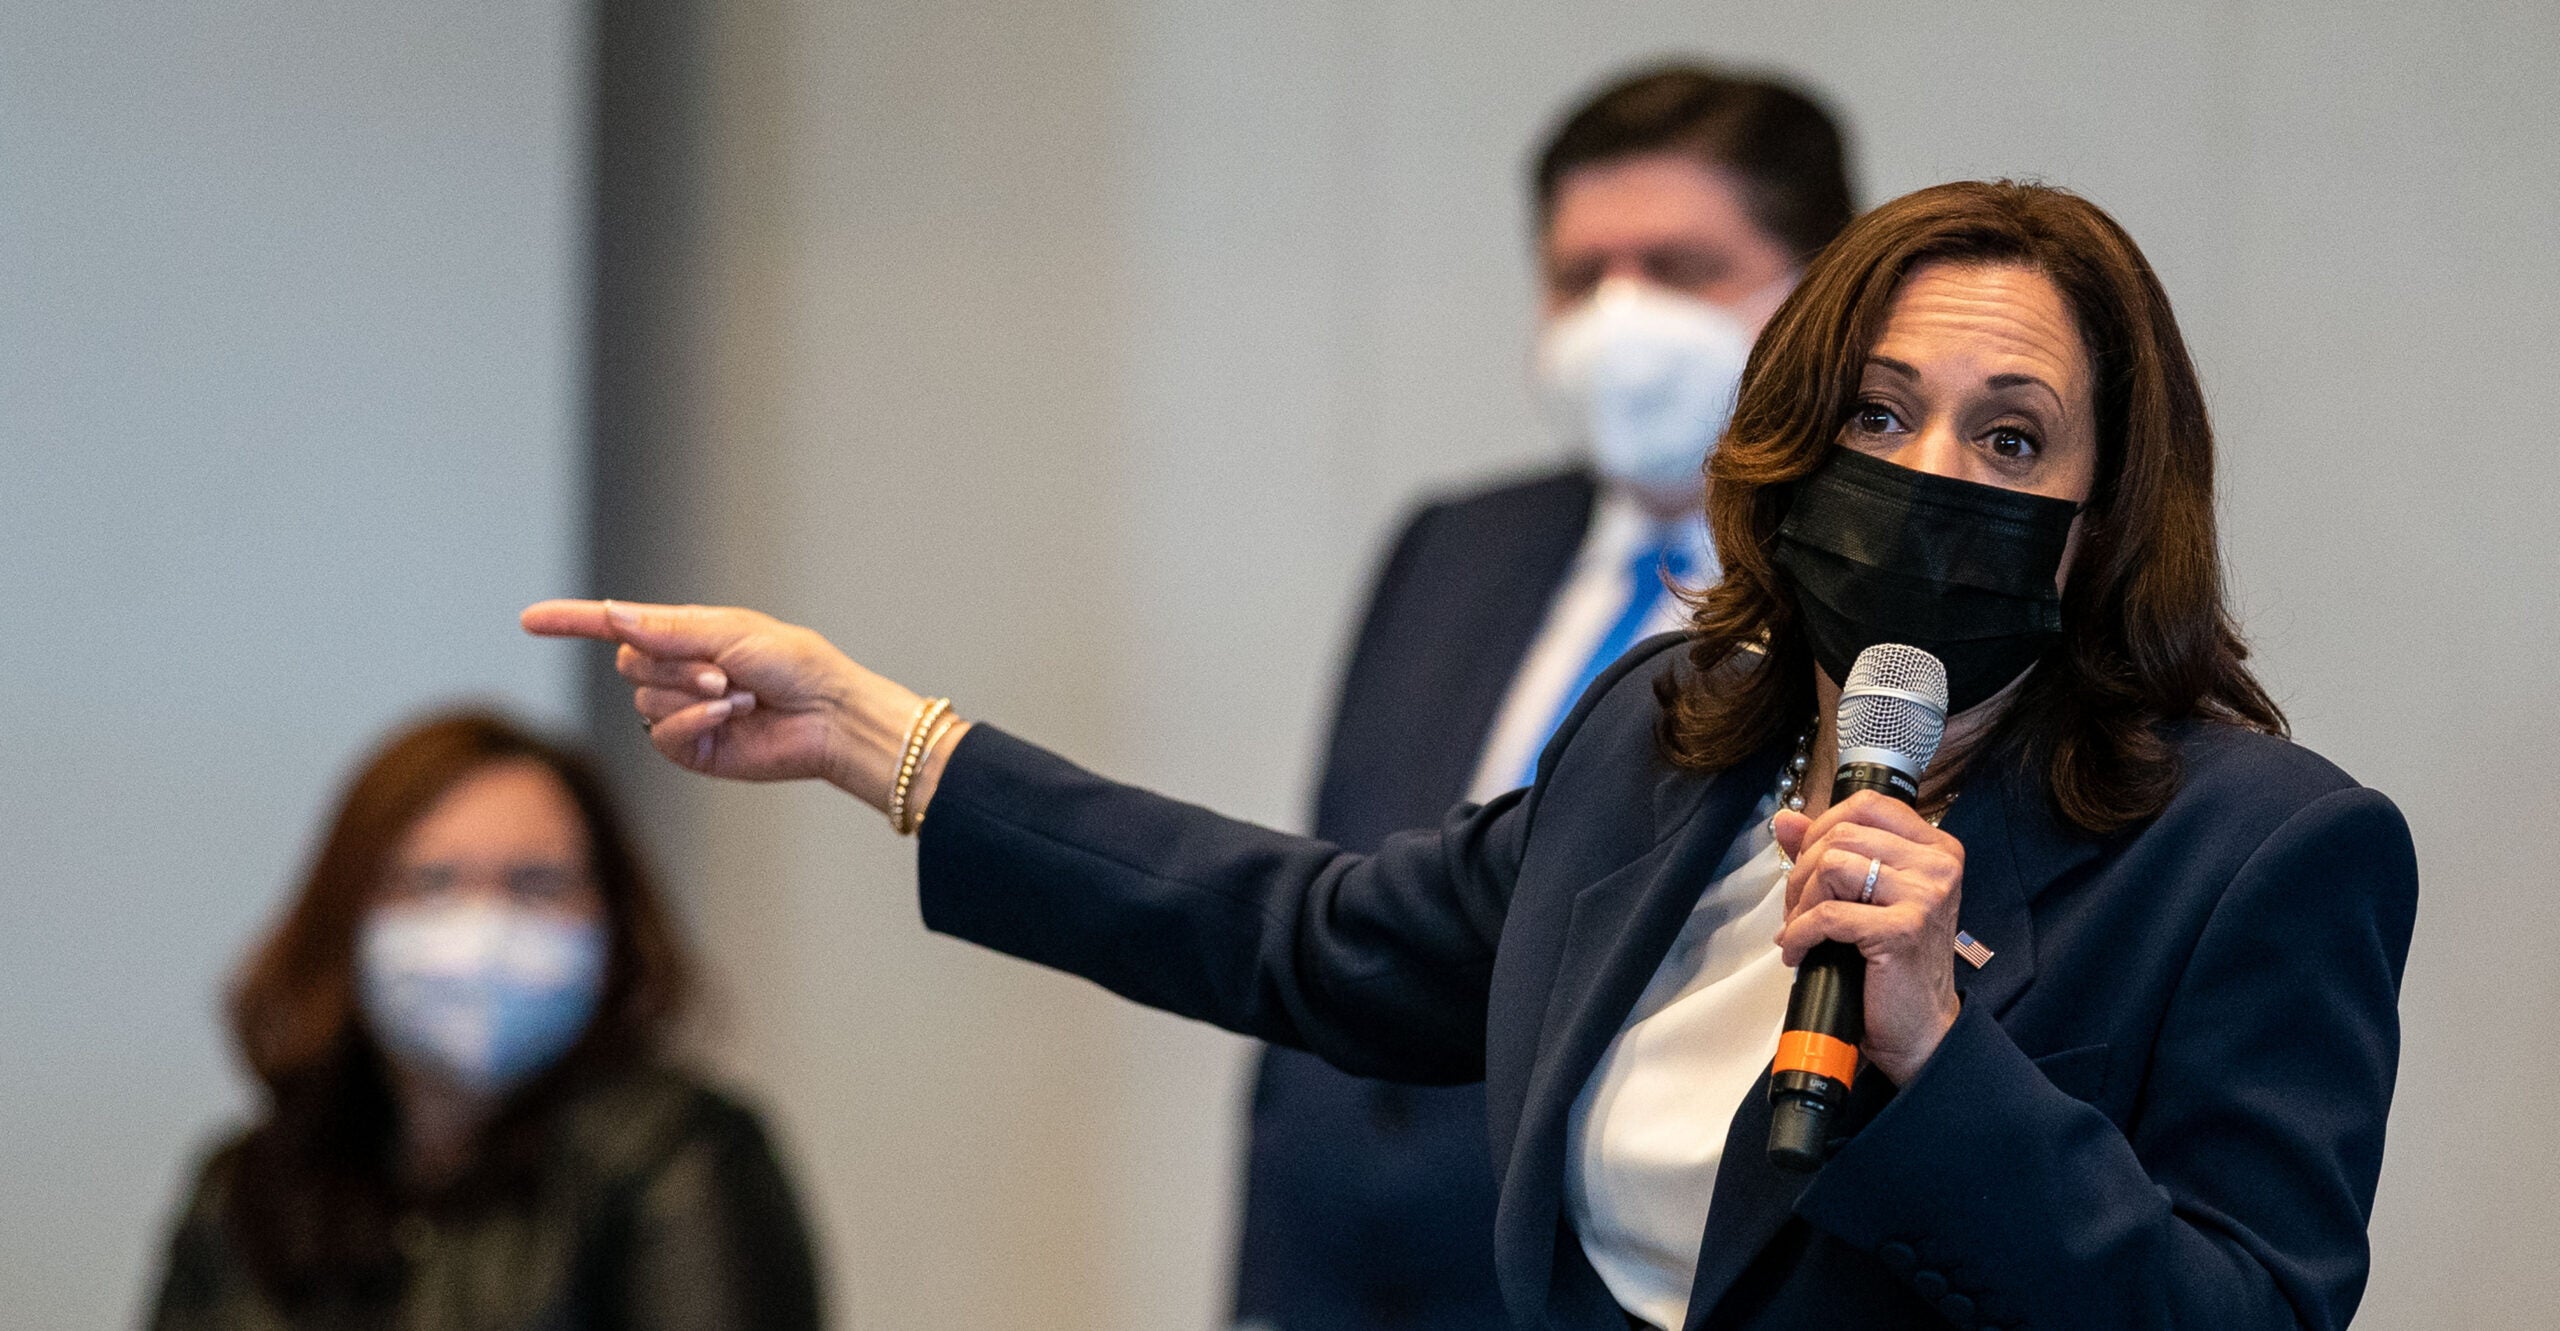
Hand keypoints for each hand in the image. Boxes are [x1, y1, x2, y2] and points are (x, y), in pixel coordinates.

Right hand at [519, 599, 963, 813]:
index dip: (572, 622)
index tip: (529, 620)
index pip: (615, 627)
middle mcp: (677, 673)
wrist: (829, 713)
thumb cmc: (794, 663)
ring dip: (691, 695)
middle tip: (723, 670)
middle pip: (628, 664)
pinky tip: (729, 718)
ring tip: (738, 695)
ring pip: (645, 701)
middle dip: (672, 665)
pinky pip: (664, 735)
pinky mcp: (693, 750)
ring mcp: (682, 713)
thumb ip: (667, 628)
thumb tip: (611, 614)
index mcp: (685, 636)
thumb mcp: (729, 631)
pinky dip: (693, 723)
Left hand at [1771, 791, 1964, 1084]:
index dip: (1822, 829)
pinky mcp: (1904, 929)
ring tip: (1799, 929)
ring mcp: (1926, 895)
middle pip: (1841, 836)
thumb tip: (1786, 819)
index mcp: (1936, 848)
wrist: (1918, 1027)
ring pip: (1832, 867)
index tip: (1807, 864)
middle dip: (1802, 872)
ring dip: (1800, 902)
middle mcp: (1938, 865)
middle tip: (1797, 909)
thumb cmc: (1893, 961)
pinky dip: (1801, 933)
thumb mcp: (1867, 896)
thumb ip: (1830, 851)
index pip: (1866, 806)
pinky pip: (1829, 914)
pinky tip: (1798, 951)